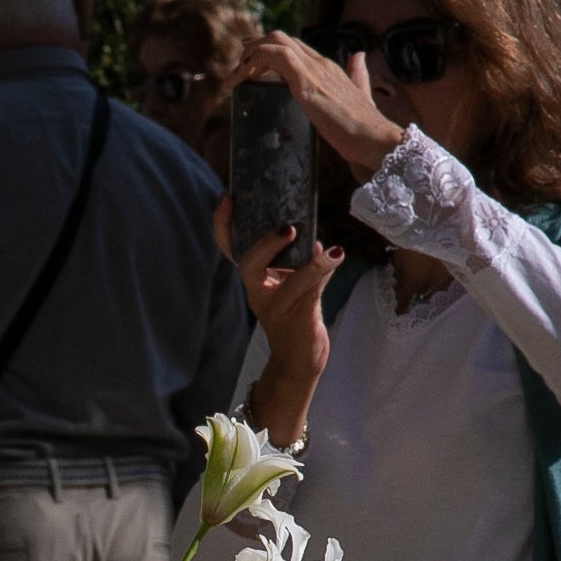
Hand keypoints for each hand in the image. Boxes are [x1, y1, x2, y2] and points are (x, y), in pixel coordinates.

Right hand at [215, 195, 341, 446]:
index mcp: (254, 281)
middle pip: (249, 266)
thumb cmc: (295, 319)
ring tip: (332, 251)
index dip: (223, 225)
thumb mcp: (295, 286)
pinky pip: (311, 292)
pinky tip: (337, 256)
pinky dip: (325, 272)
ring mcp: (277, 310)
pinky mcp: (298, 321)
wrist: (298, 362)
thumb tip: (314, 237)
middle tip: (288, 227)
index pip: (231, 250)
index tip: (226, 198)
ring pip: (290, 283)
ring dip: (312, 264)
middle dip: (266, 244)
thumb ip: (301, 262)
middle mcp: (259, 294)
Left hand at [229, 32, 410, 179]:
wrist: (374, 138)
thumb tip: (360, 56)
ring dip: (250, 56)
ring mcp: (314, 70)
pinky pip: (278, 56)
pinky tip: (243, 77)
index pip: (295, 46)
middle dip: (254, 48)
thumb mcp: (358, 94)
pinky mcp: (307, 82)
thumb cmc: (365, 126)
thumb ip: (358, 75)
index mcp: (328, 66)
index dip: (270, 49)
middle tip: (238, 66)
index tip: (251, 61)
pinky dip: (255, 61)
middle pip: (281, 39)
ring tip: (235, 76)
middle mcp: (320, 63)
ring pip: (276, 42)